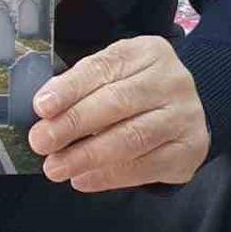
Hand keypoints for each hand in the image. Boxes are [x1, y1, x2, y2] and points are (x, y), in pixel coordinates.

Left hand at [29, 36, 209, 191]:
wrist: (183, 114)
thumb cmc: (136, 91)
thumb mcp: (112, 76)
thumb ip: (82, 87)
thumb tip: (45, 109)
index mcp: (147, 52)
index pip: (103, 67)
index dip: (70, 88)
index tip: (42, 107)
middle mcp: (171, 80)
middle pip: (117, 102)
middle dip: (73, 123)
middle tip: (41, 142)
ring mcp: (185, 116)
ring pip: (131, 138)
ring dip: (87, 156)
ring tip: (56, 167)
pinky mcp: (189, 150)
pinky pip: (144, 167)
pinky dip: (108, 176)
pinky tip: (82, 179)